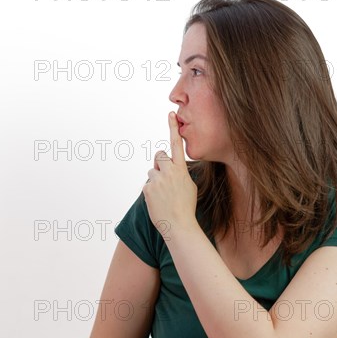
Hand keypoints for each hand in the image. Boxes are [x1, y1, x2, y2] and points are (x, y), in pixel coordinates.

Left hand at [142, 112, 197, 241]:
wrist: (178, 225)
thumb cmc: (186, 205)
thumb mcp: (189, 185)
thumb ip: (179, 171)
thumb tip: (169, 165)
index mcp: (181, 169)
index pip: (176, 144)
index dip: (172, 127)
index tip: (171, 113)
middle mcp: (168, 171)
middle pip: (159, 156)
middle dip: (160, 163)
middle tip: (165, 178)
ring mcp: (157, 180)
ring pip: (152, 171)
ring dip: (156, 180)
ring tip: (164, 195)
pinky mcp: (147, 189)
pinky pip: (147, 184)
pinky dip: (151, 191)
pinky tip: (158, 202)